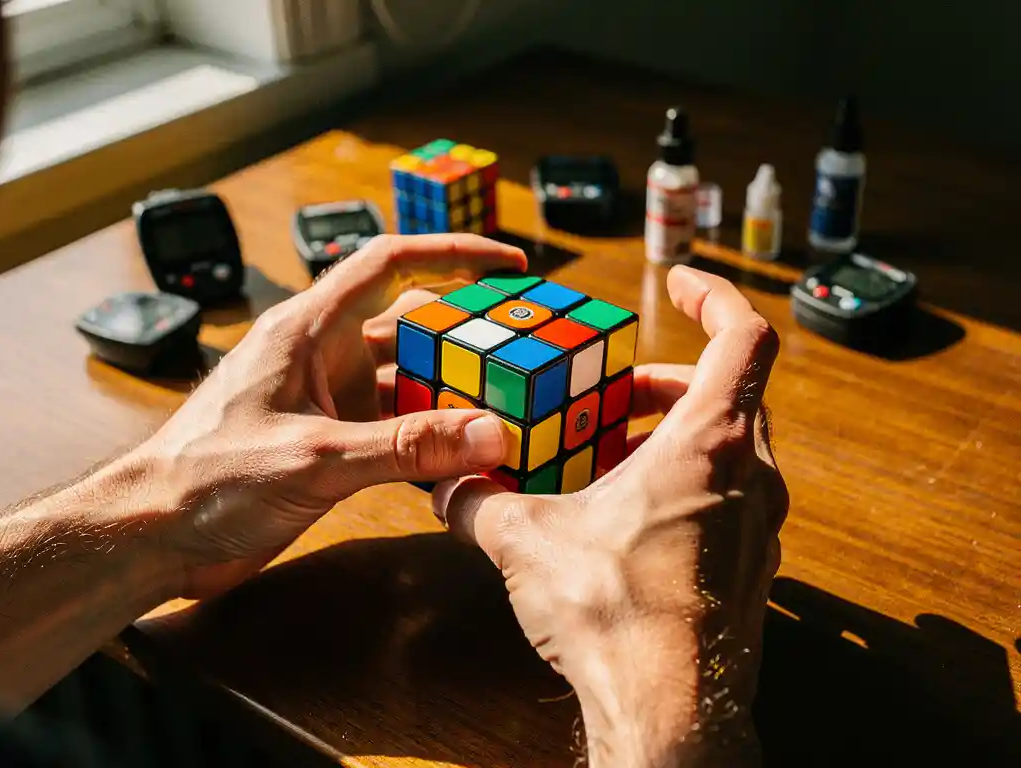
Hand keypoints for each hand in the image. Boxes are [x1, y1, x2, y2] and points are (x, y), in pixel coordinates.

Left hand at [136, 234, 524, 599]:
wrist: (152, 535)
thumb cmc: (206, 479)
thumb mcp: (316, 456)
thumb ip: (406, 446)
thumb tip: (490, 433)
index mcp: (309, 329)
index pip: (389, 263)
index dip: (452, 253)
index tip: (507, 265)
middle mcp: (323, 356)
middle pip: (412, 325)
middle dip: (466, 335)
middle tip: (523, 350)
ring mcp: (327, 400)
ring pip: (407, 382)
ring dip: (453, 393)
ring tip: (509, 406)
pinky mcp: (329, 442)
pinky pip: (395, 428)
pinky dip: (430, 439)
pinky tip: (465, 458)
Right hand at [433, 266, 787, 766]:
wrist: (668, 714)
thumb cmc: (615, 614)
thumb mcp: (527, 541)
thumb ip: (479, 501)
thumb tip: (444, 486)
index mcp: (711, 443)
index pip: (745, 335)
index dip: (714, 295)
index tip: (678, 283)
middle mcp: (752, 476)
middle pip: (729, 393)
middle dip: (668, 382)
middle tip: (619, 390)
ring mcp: (761, 526)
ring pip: (731, 449)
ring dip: (675, 436)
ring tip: (611, 452)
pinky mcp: (750, 568)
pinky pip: (727, 500)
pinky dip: (684, 486)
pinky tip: (626, 517)